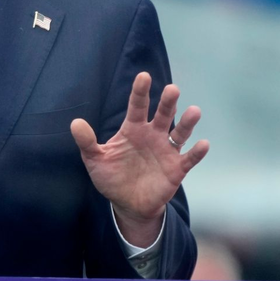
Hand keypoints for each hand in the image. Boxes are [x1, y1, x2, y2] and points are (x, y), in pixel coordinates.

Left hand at [70, 72, 208, 245]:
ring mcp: (166, 150)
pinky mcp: (176, 168)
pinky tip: (204, 144)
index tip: (143, 76)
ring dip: (187, 122)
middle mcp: (152, 135)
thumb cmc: (112, 177)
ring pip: (179, 133)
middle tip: (172, 89)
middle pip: (162, 115)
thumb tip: (75, 123)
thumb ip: (87, 142)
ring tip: (193, 111)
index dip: (140, 92)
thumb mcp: (95, 160)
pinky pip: (189, 158)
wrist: (127, 204)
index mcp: (133, 129)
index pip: (137, 107)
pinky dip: (196, 152)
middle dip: (167, 102)